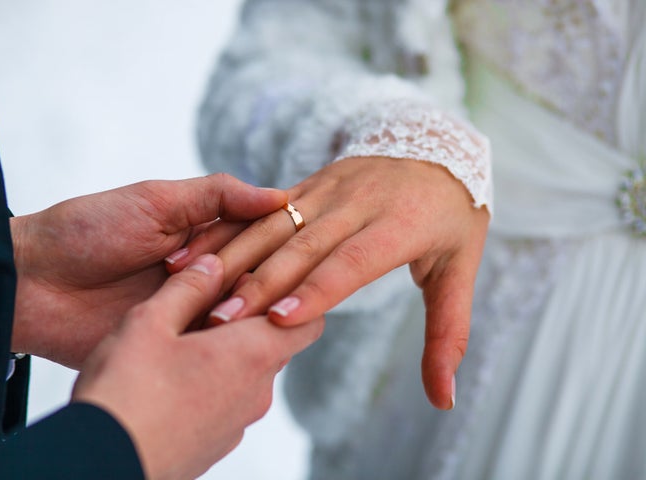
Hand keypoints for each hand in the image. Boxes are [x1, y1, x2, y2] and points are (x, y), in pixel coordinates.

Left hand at [10, 174, 286, 368]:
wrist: (29, 283)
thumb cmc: (88, 230)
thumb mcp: (155, 201)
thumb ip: (216, 196)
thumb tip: (280, 197)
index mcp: (204, 236)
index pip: (258, 239)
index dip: (273, 243)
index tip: (293, 245)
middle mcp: (205, 274)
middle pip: (255, 278)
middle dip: (262, 282)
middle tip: (268, 288)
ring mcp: (190, 311)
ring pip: (239, 315)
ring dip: (248, 315)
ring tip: (260, 316)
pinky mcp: (173, 345)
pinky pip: (210, 348)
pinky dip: (225, 346)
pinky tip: (244, 347)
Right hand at [72, 254, 323, 479]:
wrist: (101, 464)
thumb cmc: (126, 393)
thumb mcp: (150, 322)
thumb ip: (188, 287)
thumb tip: (213, 264)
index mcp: (252, 355)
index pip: (308, 321)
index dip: (291, 297)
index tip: (257, 283)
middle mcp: (257, 393)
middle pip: (273, 345)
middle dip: (248, 321)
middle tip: (207, 303)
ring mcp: (237, 424)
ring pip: (247, 374)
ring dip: (226, 353)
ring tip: (180, 340)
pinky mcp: (215, 445)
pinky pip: (226, 403)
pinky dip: (211, 384)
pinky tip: (169, 378)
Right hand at [166, 157, 488, 409]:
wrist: (434, 145)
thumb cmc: (449, 217)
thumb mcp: (459, 269)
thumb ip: (448, 334)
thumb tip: (445, 399)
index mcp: (398, 224)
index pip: (352, 261)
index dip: (317, 290)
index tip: (281, 320)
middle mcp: (357, 202)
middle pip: (303, 245)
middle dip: (260, 283)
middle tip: (223, 320)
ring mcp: (327, 189)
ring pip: (272, 225)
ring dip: (234, 258)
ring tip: (198, 290)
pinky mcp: (306, 184)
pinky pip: (260, 209)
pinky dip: (226, 231)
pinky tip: (193, 254)